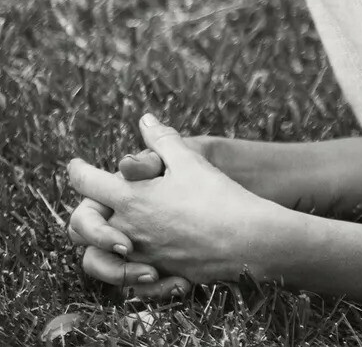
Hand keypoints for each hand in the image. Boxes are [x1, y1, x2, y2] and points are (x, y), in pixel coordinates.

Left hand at [67, 115, 279, 288]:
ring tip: (115, 237)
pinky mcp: (156, 274)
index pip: (87, 182)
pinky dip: (129, 272)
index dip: (78, 170)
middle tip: (96, 203)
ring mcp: (138, 255)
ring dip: (99, 247)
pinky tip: (144, 261)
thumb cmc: (218, 196)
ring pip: (95, 259)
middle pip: (80, 224)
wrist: (245, 238)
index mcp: (130, 197)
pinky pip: (126, 280)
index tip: (76, 166)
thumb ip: (163, 140)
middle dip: (83, 213)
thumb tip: (145, 120)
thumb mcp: (190, 160)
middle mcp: (126, 229)